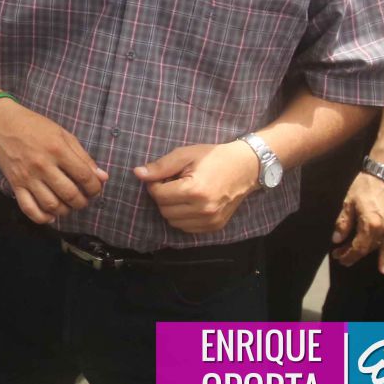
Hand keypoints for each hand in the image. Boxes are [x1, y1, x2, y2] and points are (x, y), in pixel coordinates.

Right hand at [0, 100, 108, 223]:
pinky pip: (29, 209)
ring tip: (68, 204)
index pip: (84, 177)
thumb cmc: (36, 126)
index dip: (95, 187)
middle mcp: (43, 165)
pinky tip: (51, 214)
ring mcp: (27, 177)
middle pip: (70, 195)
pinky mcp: (15, 184)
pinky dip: (42, 217)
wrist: (3, 124)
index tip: (95, 188)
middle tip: (83, 198)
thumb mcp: (63, 134)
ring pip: (51, 205)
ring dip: (65, 210)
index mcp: (57, 149)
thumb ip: (83, 157)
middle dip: (83, 201)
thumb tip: (102, 177)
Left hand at [134, 140, 258, 234]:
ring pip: (173, 222)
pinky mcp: (215, 227)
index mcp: (195, 190)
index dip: (154, 184)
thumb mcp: (185, 154)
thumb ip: (160, 166)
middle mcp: (203, 209)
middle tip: (172, 183)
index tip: (163, 176)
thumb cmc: (213, 157)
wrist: (245, 168)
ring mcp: (210, 221)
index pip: (158, 195)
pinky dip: (182, 217)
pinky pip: (187, 228)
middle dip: (162, 196)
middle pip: (164, 210)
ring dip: (171, 208)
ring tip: (182, 192)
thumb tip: (137, 174)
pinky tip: (190, 203)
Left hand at [331, 169, 383, 271]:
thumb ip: (343, 222)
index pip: (357, 247)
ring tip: (352, 256)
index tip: (337, 257)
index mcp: (370, 225)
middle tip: (340, 256)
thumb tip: (336, 239)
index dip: (347, 254)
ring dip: (364, 253)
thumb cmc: (366, 186)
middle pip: (366, 248)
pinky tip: (382, 268)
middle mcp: (383, 231)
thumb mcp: (349, 202)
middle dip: (352, 254)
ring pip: (376, 247)